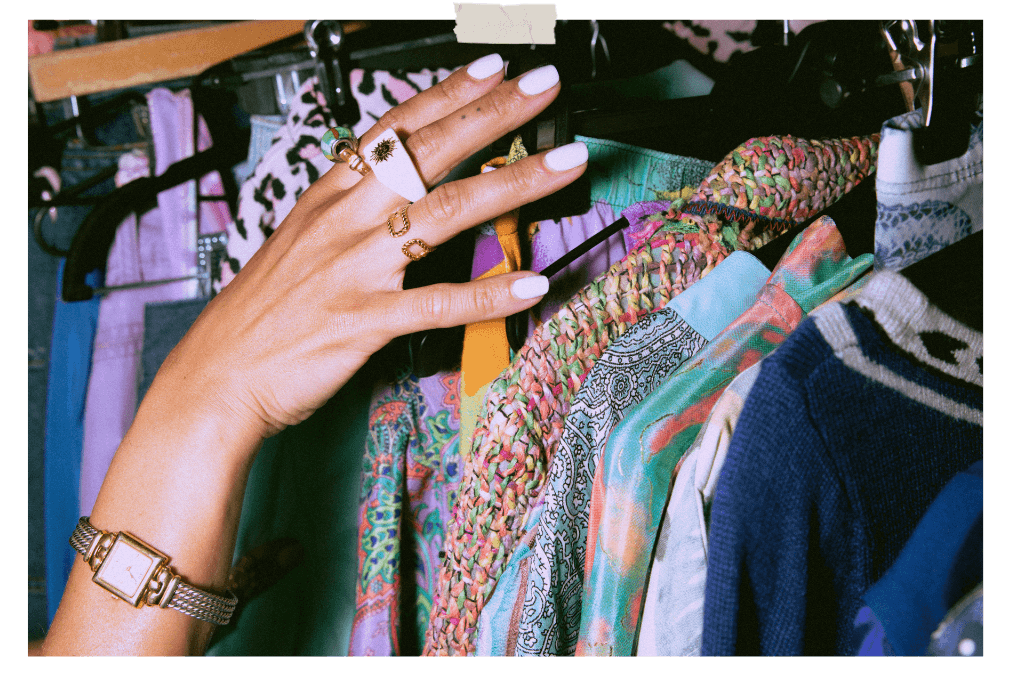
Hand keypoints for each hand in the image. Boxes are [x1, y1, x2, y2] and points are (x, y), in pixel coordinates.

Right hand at [146, 56, 587, 448]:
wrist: (216, 376)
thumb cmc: (262, 314)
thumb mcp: (301, 245)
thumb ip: (352, 217)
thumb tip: (402, 198)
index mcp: (328, 198)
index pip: (394, 129)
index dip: (447, 94)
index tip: (492, 68)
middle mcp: (345, 221)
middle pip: (429, 152)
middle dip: (494, 115)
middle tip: (545, 87)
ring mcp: (355, 268)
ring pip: (445, 212)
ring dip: (514, 184)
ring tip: (565, 164)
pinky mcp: (364, 320)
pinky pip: (437, 302)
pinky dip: (488, 294)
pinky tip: (530, 283)